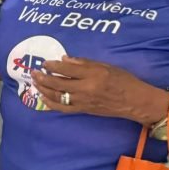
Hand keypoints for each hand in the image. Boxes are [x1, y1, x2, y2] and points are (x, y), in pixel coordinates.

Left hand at [30, 56, 168, 123]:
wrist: (134, 101)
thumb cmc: (123, 80)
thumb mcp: (106, 66)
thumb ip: (84, 63)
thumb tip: (64, 59)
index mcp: (93, 75)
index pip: (66, 69)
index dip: (52, 66)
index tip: (45, 62)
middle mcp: (86, 88)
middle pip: (58, 83)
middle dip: (43, 78)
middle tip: (34, 72)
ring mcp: (83, 101)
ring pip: (57, 96)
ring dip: (43, 89)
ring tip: (35, 82)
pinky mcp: (83, 110)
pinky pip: (63, 108)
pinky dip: (50, 103)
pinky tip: (43, 98)